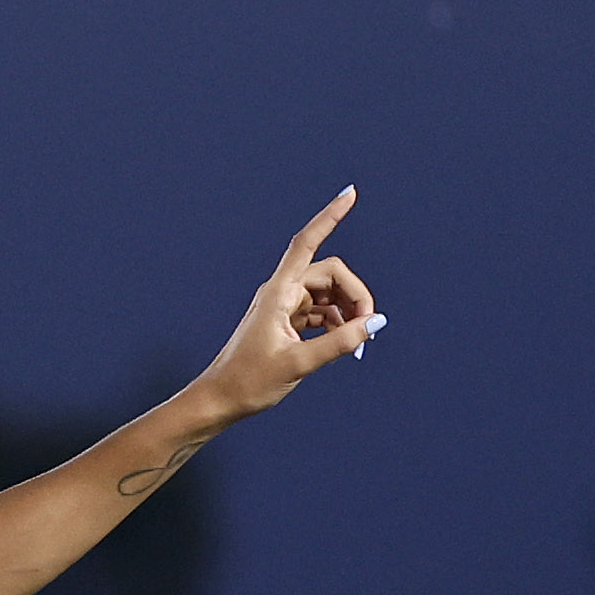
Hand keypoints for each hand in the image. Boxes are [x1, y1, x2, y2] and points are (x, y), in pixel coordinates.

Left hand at [186, 189, 383, 426]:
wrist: (219, 400)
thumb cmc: (248, 382)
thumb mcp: (299, 363)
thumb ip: (340, 341)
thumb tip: (374, 323)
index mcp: (278, 293)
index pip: (306, 243)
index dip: (329, 217)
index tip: (350, 193)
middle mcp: (280, 293)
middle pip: (330, 274)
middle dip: (355, 295)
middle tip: (368, 327)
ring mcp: (283, 306)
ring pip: (328, 294)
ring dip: (348, 311)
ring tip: (357, 340)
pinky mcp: (285, 322)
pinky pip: (320, 311)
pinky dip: (337, 322)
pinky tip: (346, 342)